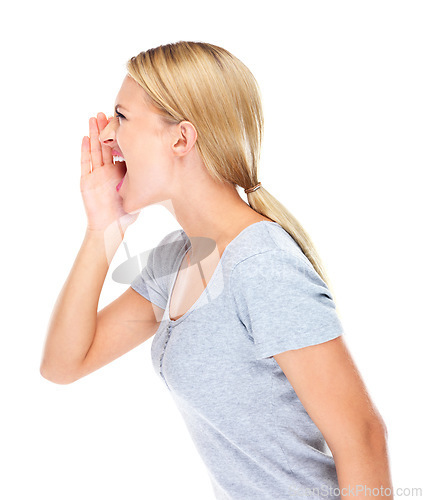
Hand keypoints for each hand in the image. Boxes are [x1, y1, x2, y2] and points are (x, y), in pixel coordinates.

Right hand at [80, 112, 138, 233]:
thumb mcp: (140, 195)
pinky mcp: (86, 181)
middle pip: (106, 145)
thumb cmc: (125, 215)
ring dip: (94, 134)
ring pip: (95, 150)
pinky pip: (85, 163)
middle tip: (107, 112)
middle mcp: (107, 170)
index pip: (120, 150)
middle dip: (106, 129)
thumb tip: (169, 169)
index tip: (125, 122)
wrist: (110, 228)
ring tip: (94, 117)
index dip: (121, 136)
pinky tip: (86, 138)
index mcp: (120, 172)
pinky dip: (85, 150)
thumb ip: (148, 184)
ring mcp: (96, 174)